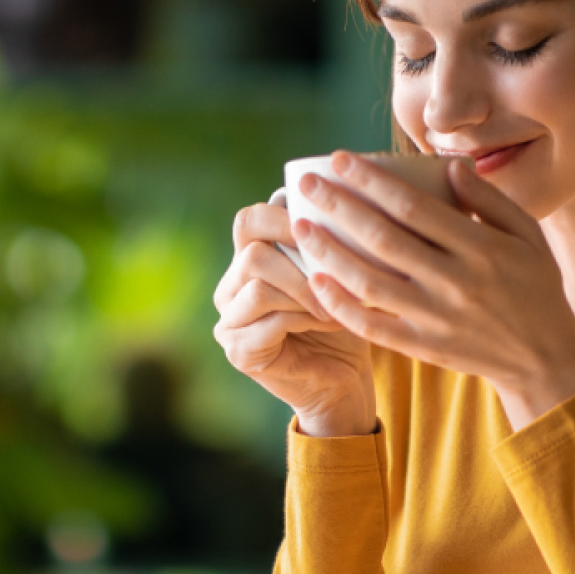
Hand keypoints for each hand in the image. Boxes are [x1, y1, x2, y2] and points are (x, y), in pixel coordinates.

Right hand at [213, 199, 376, 436]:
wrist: (344, 381)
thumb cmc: (345, 321)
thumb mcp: (337, 274)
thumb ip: (327, 241)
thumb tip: (346, 192)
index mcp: (248, 260)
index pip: (248, 220)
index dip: (283, 216)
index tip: (323, 225)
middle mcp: (230, 287)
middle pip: (252, 251)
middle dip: (300, 261)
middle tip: (334, 274)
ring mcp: (228, 321)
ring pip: (258, 285)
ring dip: (305, 293)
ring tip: (336, 304)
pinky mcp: (237, 351)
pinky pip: (267, 321)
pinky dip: (304, 319)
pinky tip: (330, 323)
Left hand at [293, 152, 574, 430]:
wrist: (544, 360)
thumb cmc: (534, 287)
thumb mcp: (528, 236)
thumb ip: (491, 200)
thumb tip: (448, 165)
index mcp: (482, 248)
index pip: (414, 206)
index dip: (372, 180)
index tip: (340, 159)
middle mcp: (456, 283)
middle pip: (383, 239)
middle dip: (339, 206)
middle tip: (306, 184)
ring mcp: (437, 319)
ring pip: (370, 283)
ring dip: (329, 253)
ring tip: (301, 227)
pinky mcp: (423, 348)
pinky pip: (372, 326)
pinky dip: (341, 305)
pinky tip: (316, 281)